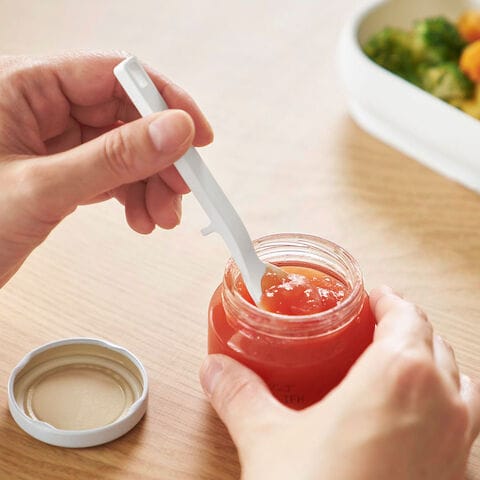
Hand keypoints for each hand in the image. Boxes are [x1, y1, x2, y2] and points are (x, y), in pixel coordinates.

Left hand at [0, 53, 212, 285]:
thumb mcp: (43, 188)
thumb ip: (113, 158)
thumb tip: (176, 130)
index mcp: (24, 87)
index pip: (113, 74)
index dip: (163, 102)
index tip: (197, 136)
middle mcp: (41, 108)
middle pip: (125, 116)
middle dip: (160, 157)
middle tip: (184, 189)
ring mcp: (52, 142)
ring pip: (123, 149)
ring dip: (152, 183)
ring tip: (161, 217)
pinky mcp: (60, 171)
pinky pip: (111, 173)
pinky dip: (133, 195)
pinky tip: (141, 218)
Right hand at [200, 286, 479, 479]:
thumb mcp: (267, 438)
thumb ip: (239, 394)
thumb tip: (215, 369)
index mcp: (399, 376)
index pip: (406, 314)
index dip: (388, 298)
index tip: (371, 294)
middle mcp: (442, 404)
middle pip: (433, 341)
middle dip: (405, 325)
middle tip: (373, 323)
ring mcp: (458, 445)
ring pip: (458, 379)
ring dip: (431, 361)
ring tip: (397, 361)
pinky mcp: (456, 479)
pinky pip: (464, 423)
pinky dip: (445, 403)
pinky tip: (411, 419)